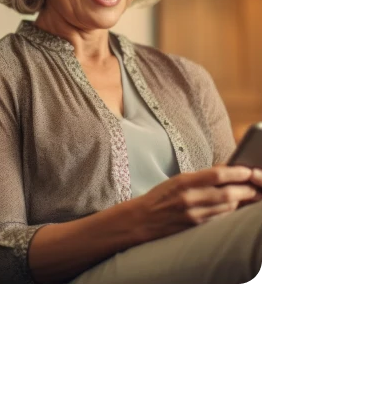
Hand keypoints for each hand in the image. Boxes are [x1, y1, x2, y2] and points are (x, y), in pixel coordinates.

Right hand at [131, 165, 258, 244]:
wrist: (141, 220)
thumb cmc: (160, 197)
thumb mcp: (177, 180)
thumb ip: (201, 176)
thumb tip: (228, 170)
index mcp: (184, 182)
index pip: (218, 175)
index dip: (238, 172)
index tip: (249, 170)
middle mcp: (190, 199)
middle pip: (228, 193)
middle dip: (247, 189)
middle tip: (256, 184)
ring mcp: (194, 215)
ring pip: (228, 207)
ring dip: (242, 200)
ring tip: (250, 194)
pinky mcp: (196, 228)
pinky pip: (221, 218)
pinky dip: (231, 211)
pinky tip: (236, 206)